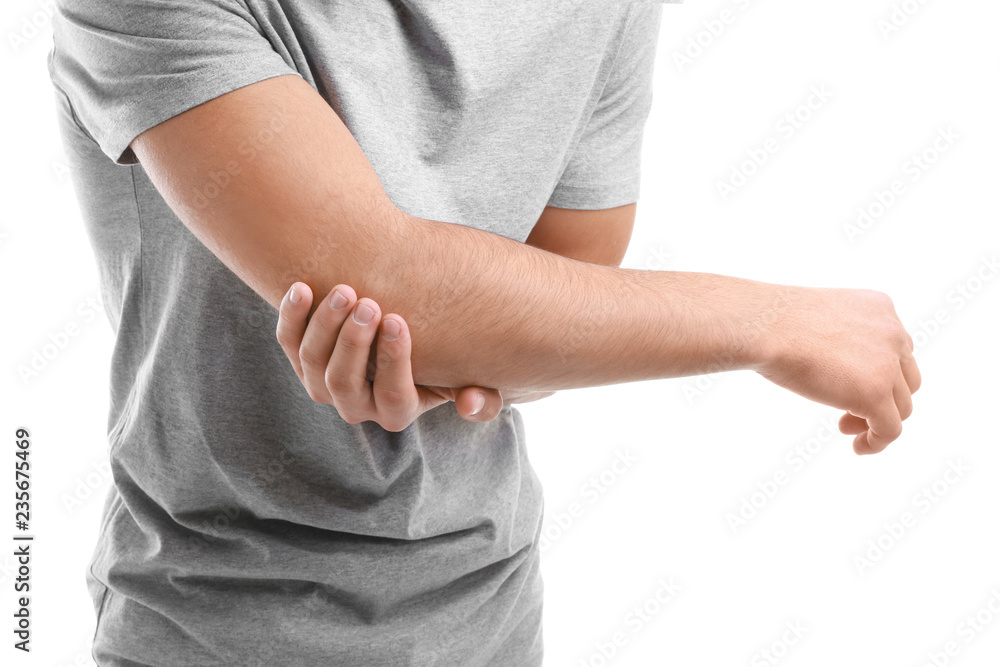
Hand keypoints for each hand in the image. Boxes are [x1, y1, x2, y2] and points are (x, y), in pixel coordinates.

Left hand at [276, 282, 504, 430]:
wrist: (401, 333)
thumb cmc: (443, 357)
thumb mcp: (465, 378)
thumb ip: (481, 397)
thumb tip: (471, 403)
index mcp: (396, 413)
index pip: (392, 395)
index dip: (394, 361)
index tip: (400, 321)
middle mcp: (355, 405)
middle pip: (343, 382)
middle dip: (353, 342)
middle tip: (368, 303)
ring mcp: (323, 384)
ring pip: (312, 361)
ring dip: (325, 325)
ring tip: (345, 289)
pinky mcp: (302, 360)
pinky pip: (288, 341)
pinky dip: (292, 315)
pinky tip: (303, 286)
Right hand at [754, 286, 921, 454]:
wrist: (764, 325)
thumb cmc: (773, 321)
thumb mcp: (820, 318)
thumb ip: (838, 336)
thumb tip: (836, 369)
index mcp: (880, 308)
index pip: (895, 350)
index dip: (879, 375)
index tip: (850, 388)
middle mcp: (893, 332)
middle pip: (904, 379)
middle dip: (883, 399)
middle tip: (848, 413)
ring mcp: (887, 364)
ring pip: (901, 406)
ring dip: (877, 422)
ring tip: (846, 429)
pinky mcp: (875, 393)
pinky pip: (890, 429)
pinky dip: (877, 442)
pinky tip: (858, 448)